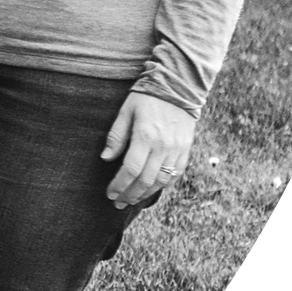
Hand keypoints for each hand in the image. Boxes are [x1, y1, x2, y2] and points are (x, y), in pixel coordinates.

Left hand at [101, 91, 195, 209]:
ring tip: (132, 199)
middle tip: (118, 202)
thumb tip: (105, 158)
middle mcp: (163, 146)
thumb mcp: (125, 112)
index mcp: (146, 136)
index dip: (119, 184)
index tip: (109, 193)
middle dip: (130, 194)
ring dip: (146, 193)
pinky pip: (176, 174)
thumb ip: (116, 136)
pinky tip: (152, 189)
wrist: (177, 88)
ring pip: (162, 180)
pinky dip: (164, 184)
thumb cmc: (146, 98)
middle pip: (146, 179)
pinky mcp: (186, 150)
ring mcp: (177, 150)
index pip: (131, 169)